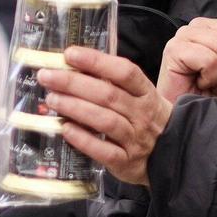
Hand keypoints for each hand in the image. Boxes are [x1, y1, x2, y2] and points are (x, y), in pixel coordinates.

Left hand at [36, 48, 171, 185]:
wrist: (169, 154)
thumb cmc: (144, 119)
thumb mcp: (139, 97)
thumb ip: (112, 83)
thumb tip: (72, 67)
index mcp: (145, 93)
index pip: (124, 72)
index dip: (97, 61)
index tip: (70, 54)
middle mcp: (142, 114)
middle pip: (108, 94)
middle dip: (74, 83)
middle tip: (47, 76)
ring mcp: (135, 139)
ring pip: (105, 120)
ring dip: (75, 108)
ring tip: (52, 99)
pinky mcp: (126, 162)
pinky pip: (104, 151)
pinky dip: (83, 139)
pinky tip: (65, 129)